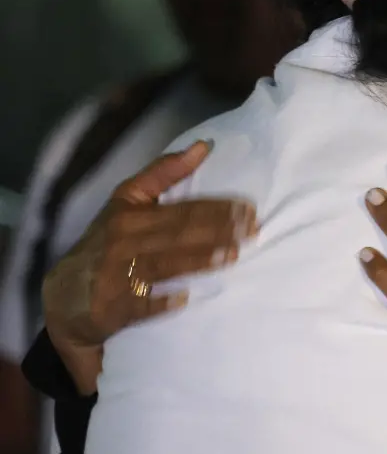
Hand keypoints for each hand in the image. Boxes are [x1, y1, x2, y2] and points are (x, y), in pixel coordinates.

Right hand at [41, 141, 256, 393]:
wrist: (65, 297)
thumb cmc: (107, 243)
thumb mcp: (127, 203)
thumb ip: (164, 174)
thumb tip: (204, 146)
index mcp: (129, 213)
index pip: (181, 209)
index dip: (215, 207)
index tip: (249, 208)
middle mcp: (122, 241)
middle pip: (177, 233)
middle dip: (217, 230)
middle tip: (253, 230)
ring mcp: (115, 275)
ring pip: (163, 264)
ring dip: (198, 260)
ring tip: (232, 255)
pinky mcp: (111, 308)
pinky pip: (139, 305)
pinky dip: (160, 302)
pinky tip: (185, 299)